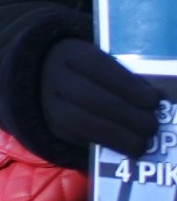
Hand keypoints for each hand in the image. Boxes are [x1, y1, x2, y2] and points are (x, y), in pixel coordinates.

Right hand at [39, 38, 161, 155]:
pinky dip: (101, 143)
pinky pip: (74, 136)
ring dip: (114, 136)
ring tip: (140, 144)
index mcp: (70, 53)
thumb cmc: (91, 71)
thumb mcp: (102, 62)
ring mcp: (47, 101)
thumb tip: (153, 100)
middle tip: (151, 126)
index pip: (97, 67)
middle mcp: (53, 76)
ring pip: (77, 120)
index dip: (126, 85)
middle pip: (87, 95)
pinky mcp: (50, 124)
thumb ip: (123, 77)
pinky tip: (122, 147)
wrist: (48, 77)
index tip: (153, 101)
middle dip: (124, 114)